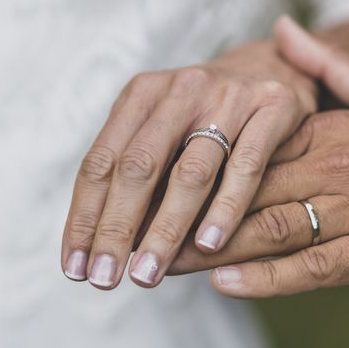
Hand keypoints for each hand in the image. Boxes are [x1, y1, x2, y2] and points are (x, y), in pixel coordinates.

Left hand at [61, 38, 316, 288]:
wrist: (273, 67)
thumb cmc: (209, 114)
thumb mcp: (165, 127)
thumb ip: (139, 172)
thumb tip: (106, 244)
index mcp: (142, 94)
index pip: (101, 162)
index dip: (83, 217)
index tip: (75, 267)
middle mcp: (181, 89)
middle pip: (138, 167)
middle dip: (117, 229)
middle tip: (105, 280)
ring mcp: (228, 96)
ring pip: (191, 172)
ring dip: (166, 229)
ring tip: (148, 274)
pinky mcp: (273, 107)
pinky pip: (246, 166)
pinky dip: (225, 208)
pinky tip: (208, 245)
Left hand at [170, 18, 348, 296]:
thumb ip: (326, 62)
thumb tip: (282, 26)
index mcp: (328, 134)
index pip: (248, 149)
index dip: (198, 165)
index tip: (156, 176)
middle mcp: (333, 174)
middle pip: (245, 195)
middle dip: (188, 214)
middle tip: (139, 229)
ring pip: (268, 234)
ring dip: (211, 249)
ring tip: (163, 262)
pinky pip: (309, 269)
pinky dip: (264, 278)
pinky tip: (224, 282)